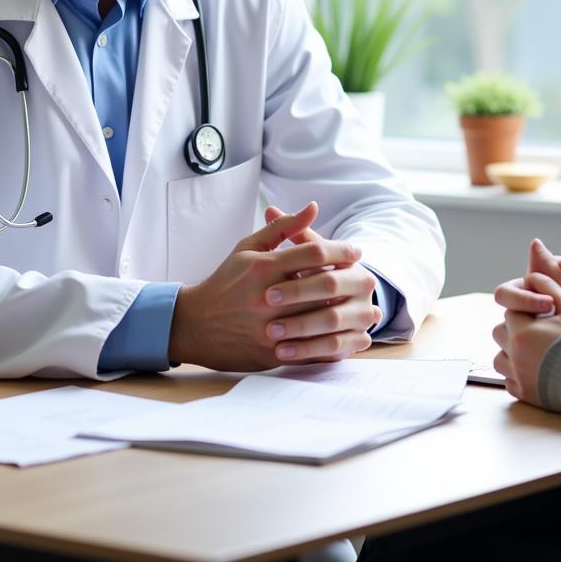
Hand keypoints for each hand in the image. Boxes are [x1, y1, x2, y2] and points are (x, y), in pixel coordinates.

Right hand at [169, 202, 373, 370]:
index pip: (313, 253)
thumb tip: (314, 207)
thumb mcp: (249, 247)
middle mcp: (266, 298)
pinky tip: (349, 333)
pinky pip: (311, 351)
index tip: (356, 251)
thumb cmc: (226, 280)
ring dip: (346, 312)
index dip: (340, 250)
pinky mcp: (270, 354)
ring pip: (320, 320)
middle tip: (366, 276)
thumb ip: (283, 227)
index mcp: (262, 268)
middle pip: (321, 287)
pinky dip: (334, 343)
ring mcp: (268, 329)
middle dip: (349, 280)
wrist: (194, 323)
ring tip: (361, 303)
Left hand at [491, 239, 560, 405]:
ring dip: (513, 350)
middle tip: (543, 331)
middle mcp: (512, 354)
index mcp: (519, 330)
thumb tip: (535, 244)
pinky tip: (540, 368)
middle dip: (517, 327)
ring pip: (500, 355)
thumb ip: (550, 273)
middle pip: (501, 331)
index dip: (529, 307)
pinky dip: (519, 373)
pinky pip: (508, 379)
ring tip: (540, 350)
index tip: (546, 314)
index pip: (510, 308)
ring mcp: (515, 376)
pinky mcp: (521, 394)